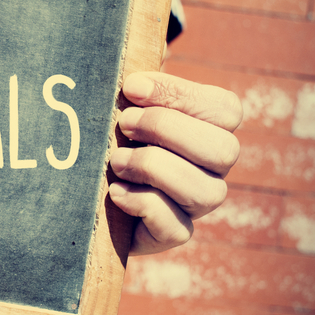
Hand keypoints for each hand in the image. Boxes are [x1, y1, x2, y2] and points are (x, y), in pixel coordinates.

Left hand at [109, 71, 242, 255]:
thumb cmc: (112, 134)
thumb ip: (135, 90)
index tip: (130, 88)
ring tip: (114, 160)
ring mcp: (198, 203)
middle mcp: (214, 167)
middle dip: (166, 130)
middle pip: (223, 150)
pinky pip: (175, 226)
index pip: (225, 109)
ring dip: (153, 168)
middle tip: (122, 123)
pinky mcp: (174, 232)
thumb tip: (133, 82)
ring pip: (206, 191)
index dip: (180, 95)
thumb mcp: (123, 105)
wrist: (89, 189)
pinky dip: (142, 204)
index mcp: (210, 128)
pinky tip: (115, 191)